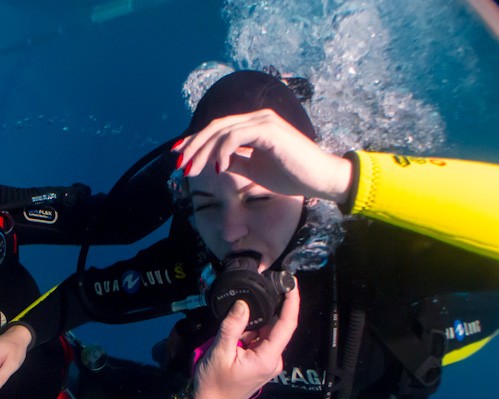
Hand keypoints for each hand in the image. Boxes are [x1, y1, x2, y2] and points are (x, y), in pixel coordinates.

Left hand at [173, 110, 351, 203]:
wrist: (319, 179)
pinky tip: (218, 167)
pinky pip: (236, 136)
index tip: (179, 157)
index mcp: (253, 126)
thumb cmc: (291, 175)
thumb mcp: (254, 169)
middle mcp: (257, 118)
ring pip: (222, 131)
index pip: (217, 129)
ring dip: (203, 151)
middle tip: (179, 164)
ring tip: (193, 169)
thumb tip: (213, 162)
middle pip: (215, 127)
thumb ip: (234, 162)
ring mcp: (263, 121)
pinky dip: (222, 151)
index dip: (196, 142)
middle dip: (193, 146)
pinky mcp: (269, 130)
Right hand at [193, 285, 298, 398]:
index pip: (287, 325)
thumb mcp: (220, 351)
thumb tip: (243, 303)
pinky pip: (258, 341)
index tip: (292, 283)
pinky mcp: (259, 364)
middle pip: (276, 327)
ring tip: (238, 312)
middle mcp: (272, 360)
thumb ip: (233, 326)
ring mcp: (266, 363)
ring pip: (266, 333)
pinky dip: (250, 331)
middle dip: (268, 309)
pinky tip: (237, 327)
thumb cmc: (213, 382)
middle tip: (257, 289)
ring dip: (254, 322)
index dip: (292, 302)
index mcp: (267, 358)